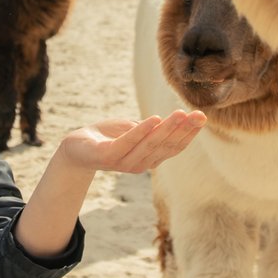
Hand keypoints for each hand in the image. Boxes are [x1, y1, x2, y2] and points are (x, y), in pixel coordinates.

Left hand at [56, 109, 206, 174]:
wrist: (75, 148)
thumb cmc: (108, 137)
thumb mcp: (134, 130)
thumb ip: (153, 129)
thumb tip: (178, 119)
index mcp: (150, 157)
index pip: (174, 147)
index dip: (189, 133)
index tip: (201, 116)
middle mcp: (141, 163)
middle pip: (166, 145)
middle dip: (183, 129)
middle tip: (198, 114)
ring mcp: (124, 162)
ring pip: (150, 144)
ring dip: (167, 128)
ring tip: (180, 113)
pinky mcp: (108, 156)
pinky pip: (128, 143)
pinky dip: (141, 131)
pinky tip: (154, 119)